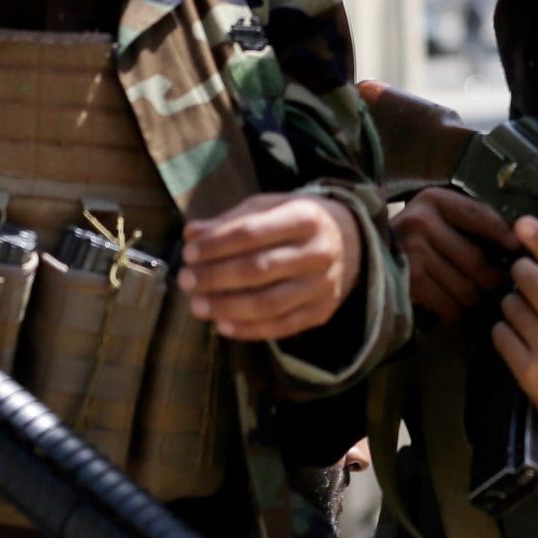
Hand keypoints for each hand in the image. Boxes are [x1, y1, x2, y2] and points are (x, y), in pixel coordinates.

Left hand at [178, 191, 364, 341]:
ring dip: (226, 307)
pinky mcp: (321, 311)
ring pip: (267, 303)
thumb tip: (192, 234)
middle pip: (257, 269)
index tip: (188, 253)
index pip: (251, 233)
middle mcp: (318, 252)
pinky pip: (281, 326)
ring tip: (197, 305)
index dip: (215, 245)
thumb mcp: (272, 207)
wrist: (352, 241)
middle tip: (186, 280)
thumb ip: (232, 220)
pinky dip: (248, 329)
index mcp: (304, 217)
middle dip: (215, 277)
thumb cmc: (300, 221)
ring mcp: (322, 286)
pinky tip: (222, 325)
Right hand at [395, 186, 518, 322]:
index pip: (480, 216)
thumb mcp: (437, 213)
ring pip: (465, 287)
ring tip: (471, 294)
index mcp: (434, 200)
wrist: (363, 251)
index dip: (502, 234)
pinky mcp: (408, 281)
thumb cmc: (414, 234)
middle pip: (476, 260)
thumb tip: (515, 238)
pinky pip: (448, 305)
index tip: (517, 247)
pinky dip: (454, 310)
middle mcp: (422, 222)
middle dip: (490, 277)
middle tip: (493, 283)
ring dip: (472, 296)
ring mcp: (413, 253)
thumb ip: (470, 220)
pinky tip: (452, 306)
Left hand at [492, 217, 537, 494]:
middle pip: (527, 280)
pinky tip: (521, 337)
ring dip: (514, 305)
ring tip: (530, 316)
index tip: (523, 223)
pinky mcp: (528, 373)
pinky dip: (506, 331)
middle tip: (527, 279)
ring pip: (510, 307)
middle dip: (522, 274)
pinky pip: (501, 335)